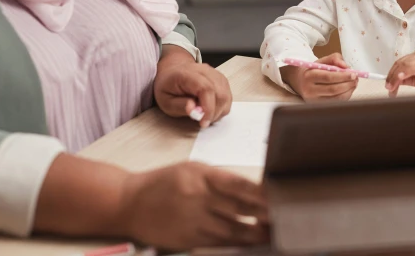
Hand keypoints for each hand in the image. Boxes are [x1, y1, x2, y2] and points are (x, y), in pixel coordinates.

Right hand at [121, 162, 268, 249]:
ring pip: (231, 230)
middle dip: (264, 215)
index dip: (261, 194)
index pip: (238, 184)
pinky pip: (217, 243)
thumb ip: (220, 179)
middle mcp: (198, 196)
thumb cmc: (165, 182)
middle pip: (238, 209)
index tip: (280, 198)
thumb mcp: (192, 170)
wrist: (128, 202)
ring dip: (254, 234)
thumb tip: (253, 191)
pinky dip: (236, 244)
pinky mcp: (186, 239)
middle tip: (286, 218)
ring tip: (273, 235)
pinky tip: (249, 244)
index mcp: (201, 174)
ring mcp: (192, 220)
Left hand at [154, 45, 231, 127]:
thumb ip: (179, 106)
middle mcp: (205, 71)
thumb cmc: (168, 86)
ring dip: (219, 111)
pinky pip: (227, 96)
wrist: (172, 71)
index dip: (208, 108)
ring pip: (226, 96)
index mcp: (187, 74)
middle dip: (214, 113)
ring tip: (204, 115)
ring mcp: (215, 74)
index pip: (206, 88)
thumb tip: (194, 110)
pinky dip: (221, 107)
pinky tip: (210, 110)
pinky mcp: (221, 80)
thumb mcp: (165, 100)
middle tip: (202, 120)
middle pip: (220, 93)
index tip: (203, 122)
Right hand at [279, 53, 357, 100]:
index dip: (343, 76)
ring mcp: (313, 100)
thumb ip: (335, 58)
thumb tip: (346, 66)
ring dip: (348, 91)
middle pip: (333, 89)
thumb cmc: (314, 70)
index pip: (328, 77)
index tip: (353, 74)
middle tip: (356, 79)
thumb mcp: (322, 60)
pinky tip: (348, 90)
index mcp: (309, 75)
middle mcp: (309, 89)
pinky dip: (345, 96)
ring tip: (354, 84)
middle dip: (348, 84)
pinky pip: (335, 103)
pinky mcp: (317, 106)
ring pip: (336, 98)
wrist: (300, 81)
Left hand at [385, 50, 414, 96]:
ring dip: (395, 76)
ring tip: (392, 88)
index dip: (391, 74)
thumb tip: (393, 81)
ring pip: (404, 64)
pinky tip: (400, 79)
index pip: (399, 63)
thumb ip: (406, 78)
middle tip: (389, 89)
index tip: (388, 86)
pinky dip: (404, 73)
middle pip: (400, 63)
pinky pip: (413, 67)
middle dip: (391, 76)